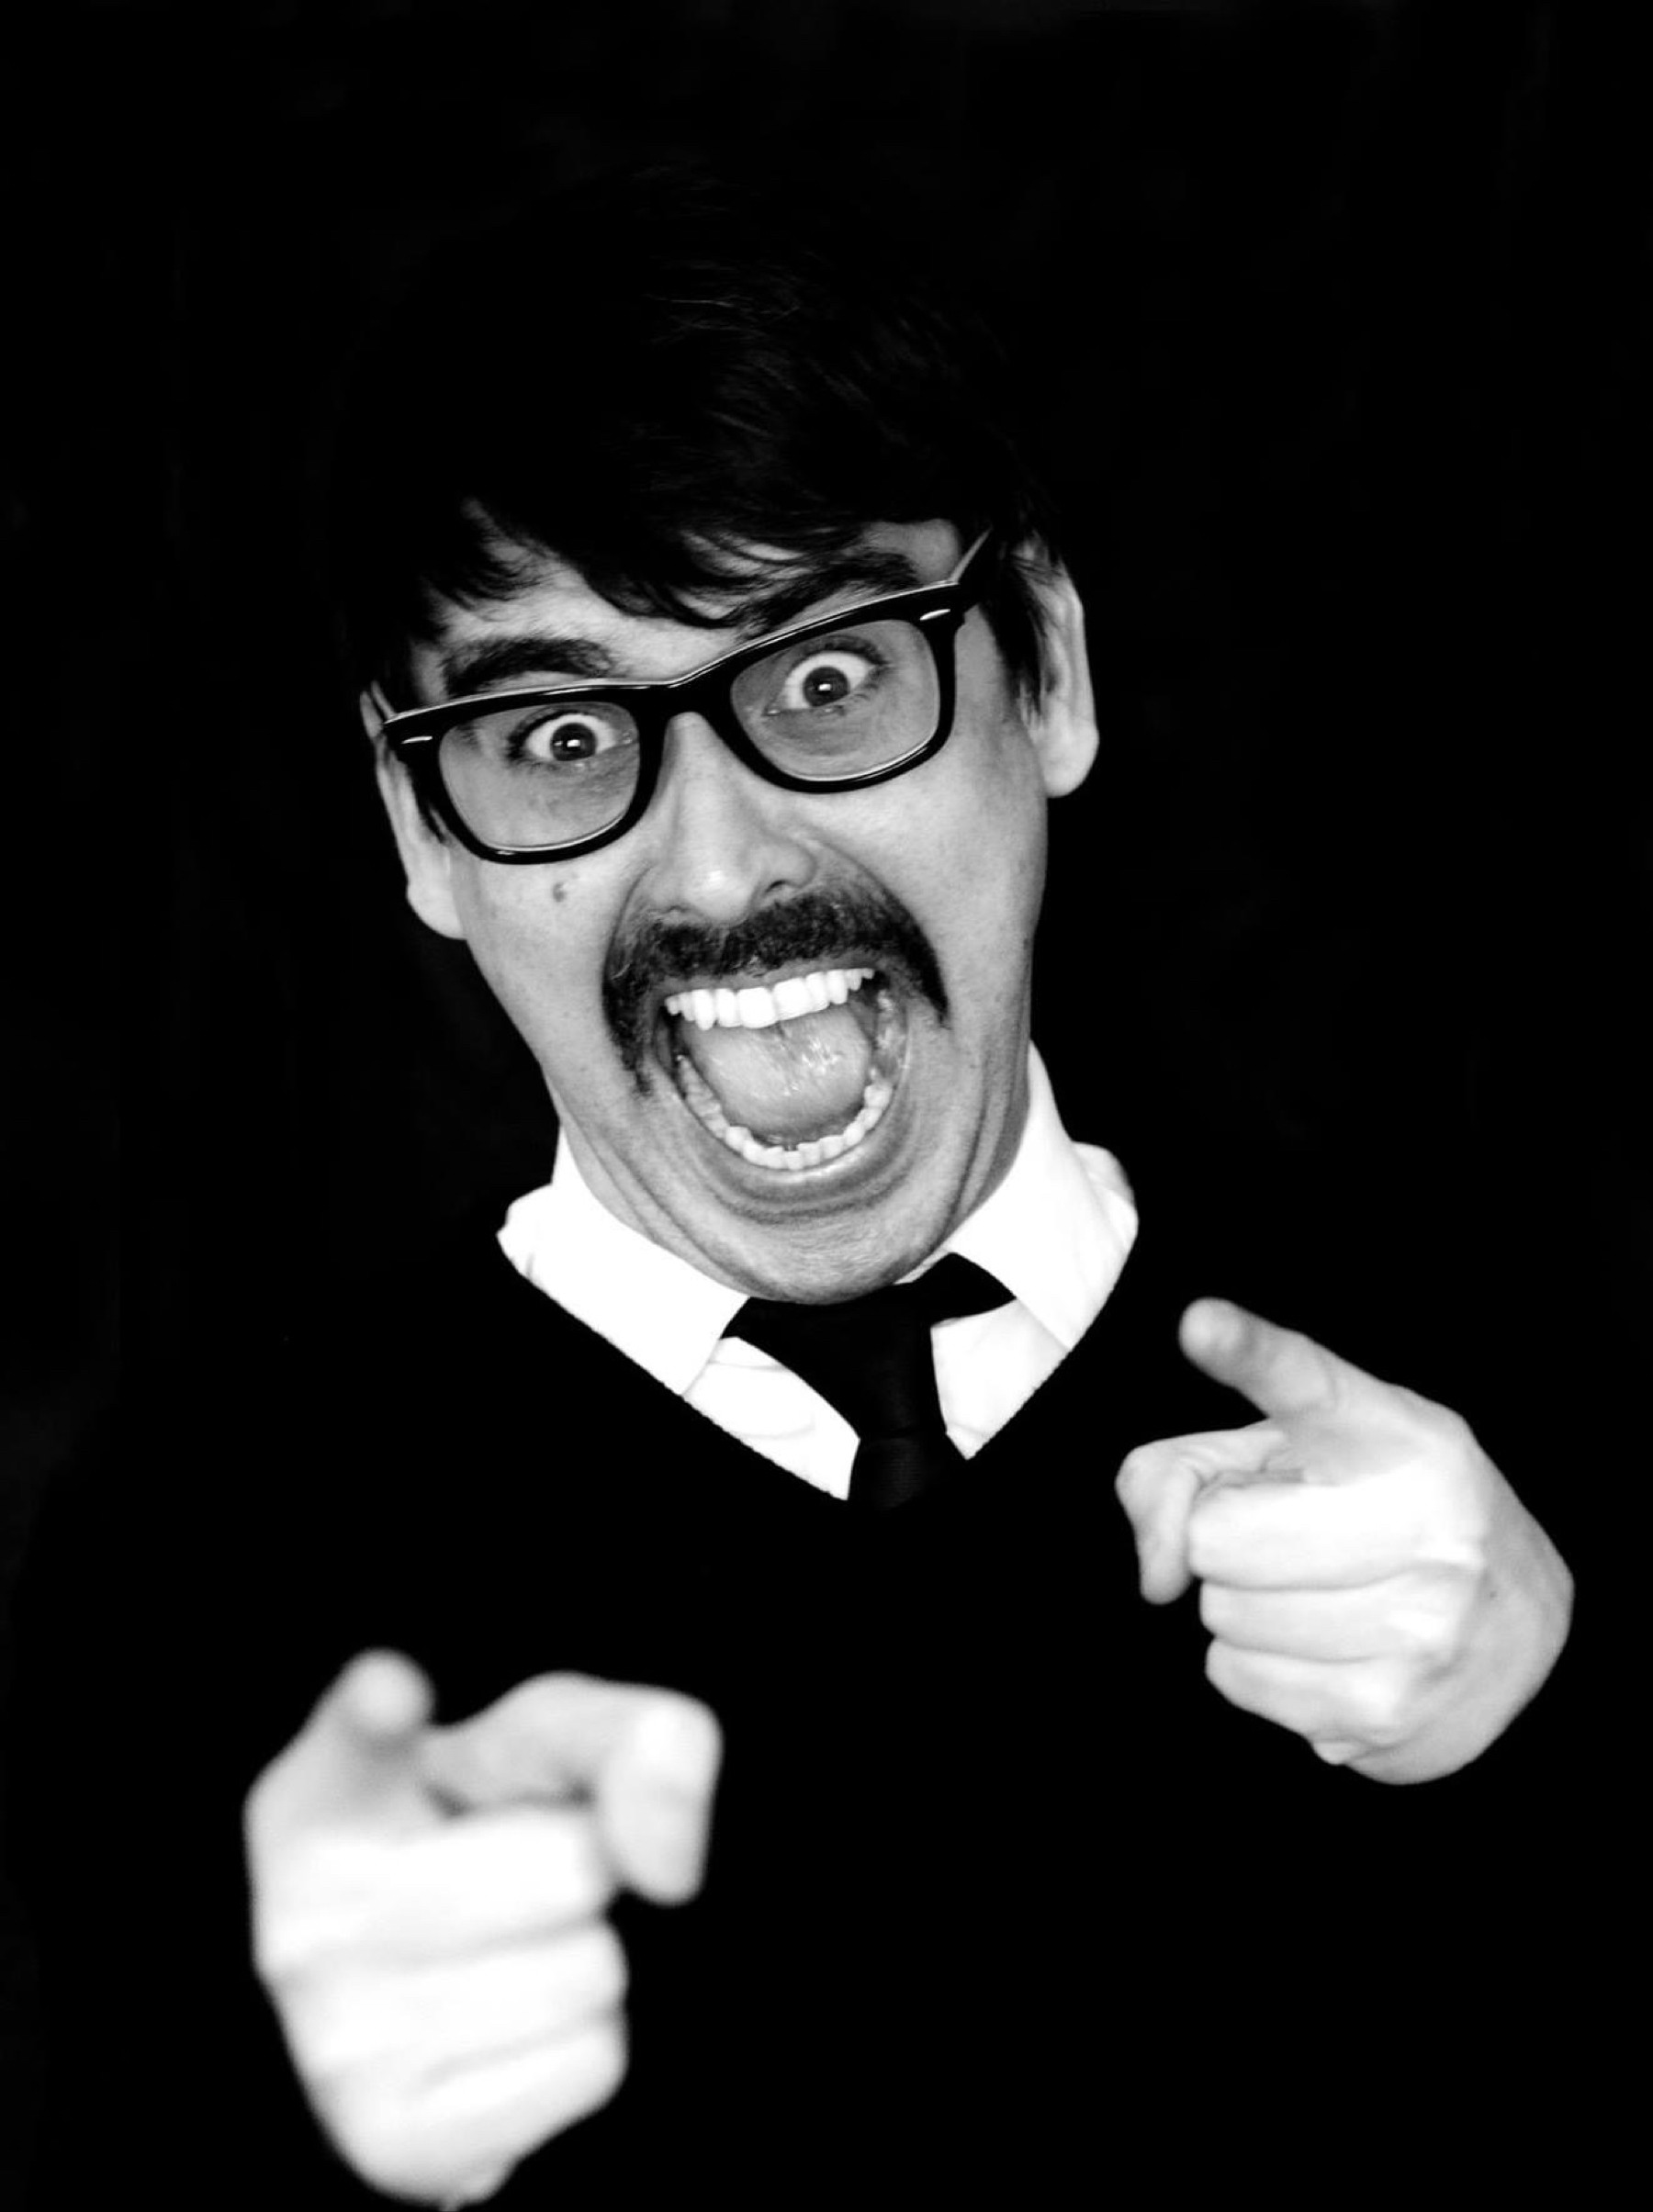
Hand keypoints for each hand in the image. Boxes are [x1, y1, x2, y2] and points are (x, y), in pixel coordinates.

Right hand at [245, 1652, 721, 2203]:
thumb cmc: (488, 1836)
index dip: (377, 1712)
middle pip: (575, 1867)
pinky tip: (511, 2032)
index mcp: (324, 1794)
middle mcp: (306, 1918)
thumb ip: (637, 1741)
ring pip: (592, 1973)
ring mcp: (338, 2043)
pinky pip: (591, 2065)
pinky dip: (584, 2047)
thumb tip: (669, 1867)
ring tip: (509, 1954)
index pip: (353, 1739)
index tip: (393, 1694)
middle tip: (517, 1883)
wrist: (430, 1995)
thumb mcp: (555, 1746)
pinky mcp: (398, 2143)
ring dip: (586, 1959)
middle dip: (584, 1869)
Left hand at [1115, 1299, 1571, 1781]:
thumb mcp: (1285, 1456)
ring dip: (1242, 1608)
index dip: (1250, 1352)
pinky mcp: (1391, 1710)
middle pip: (1216, 1534)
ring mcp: (1419, 1624)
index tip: (1200, 1322)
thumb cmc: (1370, 1516)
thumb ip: (1183, 1471)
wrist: (1520, 1627)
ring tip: (1316, 1593)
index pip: (1309, 1385)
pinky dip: (1255, 1667)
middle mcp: (1422, 1519)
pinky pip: (1236, 1678)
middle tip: (1290, 1537)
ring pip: (1222, 1614)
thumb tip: (1156, 1573)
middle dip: (1224, 1540)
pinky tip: (1322, 1651)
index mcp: (1397, 1433)